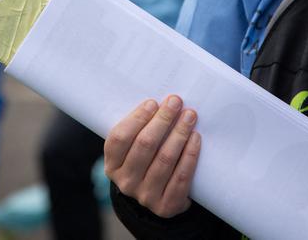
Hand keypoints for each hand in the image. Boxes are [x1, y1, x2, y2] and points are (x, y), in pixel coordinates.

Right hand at [104, 95, 200, 217]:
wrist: (159, 197)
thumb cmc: (146, 162)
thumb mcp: (133, 149)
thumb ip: (139, 129)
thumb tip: (160, 102)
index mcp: (112, 165)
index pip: (120, 138)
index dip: (137, 118)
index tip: (153, 102)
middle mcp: (125, 182)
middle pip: (145, 145)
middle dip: (162, 120)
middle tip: (176, 102)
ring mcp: (145, 196)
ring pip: (165, 159)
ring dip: (179, 133)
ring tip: (189, 116)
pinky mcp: (166, 206)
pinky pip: (181, 176)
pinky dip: (190, 155)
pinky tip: (195, 138)